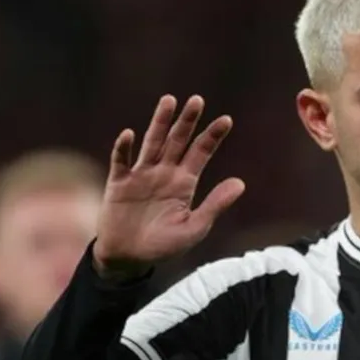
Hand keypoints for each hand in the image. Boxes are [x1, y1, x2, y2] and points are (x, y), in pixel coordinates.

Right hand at [94, 95, 244, 278]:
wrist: (130, 259)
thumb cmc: (164, 245)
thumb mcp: (194, 227)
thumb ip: (215, 205)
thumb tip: (241, 183)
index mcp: (185, 182)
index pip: (201, 153)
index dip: (212, 136)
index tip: (226, 119)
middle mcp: (164, 173)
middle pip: (178, 141)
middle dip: (187, 121)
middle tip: (198, 100)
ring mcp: (141, 176)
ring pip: (152, 143)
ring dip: (160, 123)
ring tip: (169, 101)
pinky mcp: (119, 184)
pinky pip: (121, 162)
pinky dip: (124, 148)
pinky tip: (129, 134)